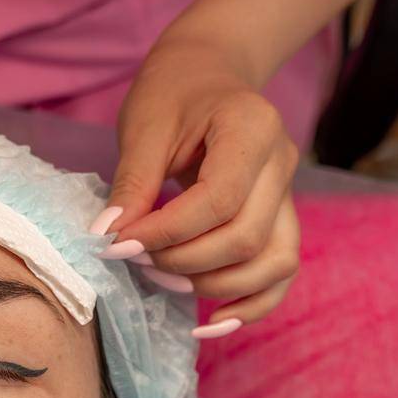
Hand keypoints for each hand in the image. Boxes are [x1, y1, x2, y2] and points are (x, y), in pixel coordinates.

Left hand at [99, 36, 301, 337]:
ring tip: (162, 278)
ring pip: (273, 263)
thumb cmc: (173, 94)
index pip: (219, 200)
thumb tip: (108, 236)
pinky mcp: (281, 220)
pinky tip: (209, 324)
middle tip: (133, 257)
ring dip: (214, 285)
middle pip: (246, 237)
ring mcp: (288, 195)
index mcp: (253, 128)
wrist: (208, 74)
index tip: (118, 244)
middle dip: (183, 260)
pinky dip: (251, 306)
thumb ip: (132, 183)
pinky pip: (280, 275)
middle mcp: (282, 163)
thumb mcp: (144, 127)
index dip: (167, 232)